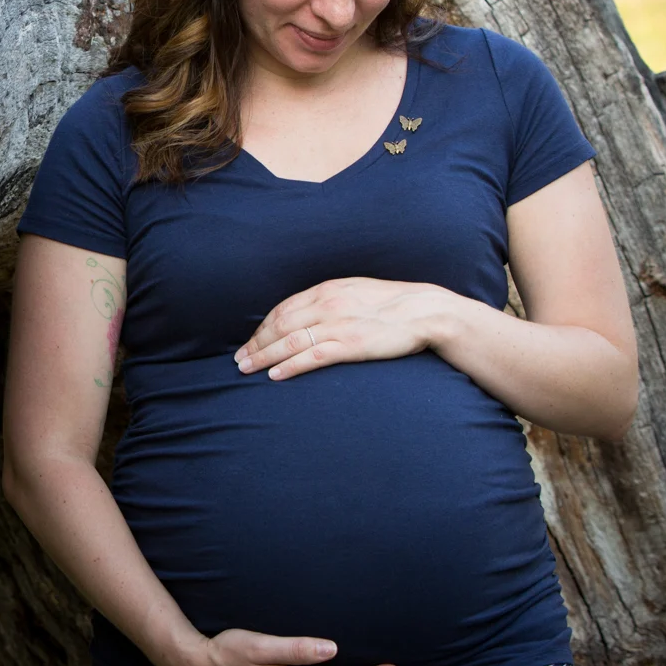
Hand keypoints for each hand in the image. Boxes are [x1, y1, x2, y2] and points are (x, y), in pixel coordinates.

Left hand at [235, 277, 459, 380]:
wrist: (426, 311)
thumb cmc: (392, 303)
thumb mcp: (356, 292)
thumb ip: (331, 300)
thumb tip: (309, 313)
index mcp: (327, 290)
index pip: (283, 309)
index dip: (263, 327)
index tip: (251, 341)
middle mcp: (327, 304)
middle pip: (280, 325)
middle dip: (256, 343)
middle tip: (239, 360)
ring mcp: (338, 325)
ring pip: (289, 341)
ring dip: (264, 356)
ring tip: (247, 369)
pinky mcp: (351, 345)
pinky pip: (312, 357)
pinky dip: (290, 366)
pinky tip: (275, 375)